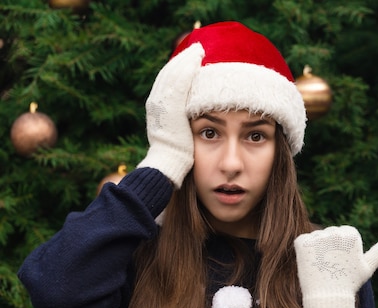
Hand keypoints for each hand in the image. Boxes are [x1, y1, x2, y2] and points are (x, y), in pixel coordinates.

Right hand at [136, 43, 204, 187]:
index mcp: (157, 107)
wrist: (168, 165)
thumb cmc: (177, 154)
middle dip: (183, 60)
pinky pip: (178, 86)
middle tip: (197, 48)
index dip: (179, 67)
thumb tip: (195, 108)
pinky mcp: (170, 109)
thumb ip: (182, 117)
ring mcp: (161, 106)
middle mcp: (156, 103)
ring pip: (173, 76)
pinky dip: (186, 72)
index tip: (192, 57)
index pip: (168, 81)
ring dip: (186, 62)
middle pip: (169, 74)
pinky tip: (196, 63)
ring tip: (198, 51)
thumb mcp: (178, 130)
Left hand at [294, 225, 377, 307]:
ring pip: (316, 238)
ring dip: (317, 250)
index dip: (342, 249)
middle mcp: (335, 232)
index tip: (343, 263)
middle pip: (329, 234)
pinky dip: (304, 252)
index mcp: (351, 234)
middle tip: (332, 266)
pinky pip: (302, 241)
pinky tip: (310, 264)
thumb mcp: (368, 267)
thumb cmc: (349, 284)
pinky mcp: (302, 243)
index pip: (343, 233)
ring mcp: (317, 237)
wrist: (327, 299)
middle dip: (329, 248)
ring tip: (322, 266)